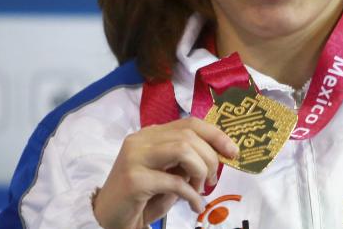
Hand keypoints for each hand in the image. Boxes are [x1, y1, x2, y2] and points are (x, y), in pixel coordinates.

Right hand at [92, 117, 238, 228]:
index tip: (233, 151)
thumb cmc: (142, 197)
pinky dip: (192, 195)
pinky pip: (174, 182)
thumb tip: (217, 155)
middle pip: (189, 135)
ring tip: (200, 190)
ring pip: (183, 149)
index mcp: (150, 134)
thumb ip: (186, 161)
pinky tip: (194, 206)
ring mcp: (134, 157)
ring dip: (200, 171)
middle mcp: (140, 140)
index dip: (215, 135)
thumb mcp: (169, 174)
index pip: (190, 123)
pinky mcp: (134, 179)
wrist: (109, 219)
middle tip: (213, 180)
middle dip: (210, 158)